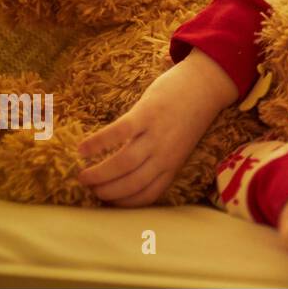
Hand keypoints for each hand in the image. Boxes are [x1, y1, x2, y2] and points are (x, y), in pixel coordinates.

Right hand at [76, 48, 236, 205]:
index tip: (105, 204)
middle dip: (106, 192)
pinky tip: (81, 149)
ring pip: (124, 163)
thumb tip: (128, 176)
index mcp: (173, 164)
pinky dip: (98, 142)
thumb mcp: (179, 145)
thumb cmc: (189, 116)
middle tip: (88, 190)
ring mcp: (157, 133)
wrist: (206, 84)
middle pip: (132, 183)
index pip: (147, 194)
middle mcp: (166, 154)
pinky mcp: (148, 113)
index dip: (124, 204)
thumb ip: (159, 160)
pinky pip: (119, 132)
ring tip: (81, 176)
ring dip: (99, 174)